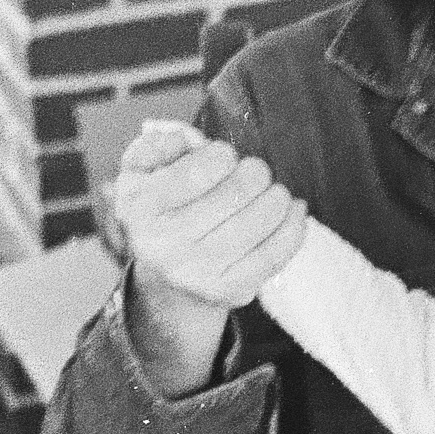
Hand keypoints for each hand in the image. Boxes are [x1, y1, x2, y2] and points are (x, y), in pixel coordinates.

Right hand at [114, 119, 307, 395]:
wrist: (168, 279)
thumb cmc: (164, 209)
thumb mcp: (141, 171)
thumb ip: (156, 144)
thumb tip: (186, 141)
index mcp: (140, 207)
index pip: (201, 169)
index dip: (222, 155)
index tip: (222, 159)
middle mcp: (163, 245)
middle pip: (239, 191)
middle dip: (255, 172)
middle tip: (254, 173)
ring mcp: (197, 273)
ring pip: (262, 219)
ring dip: (278, 196)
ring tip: (273, 191)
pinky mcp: (229, 292)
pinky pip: (276, 253)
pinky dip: (294, 225)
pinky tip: (293, 210)